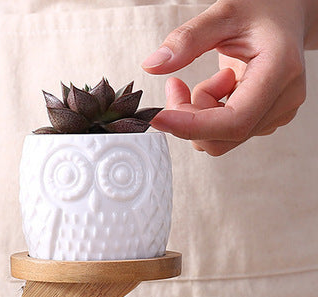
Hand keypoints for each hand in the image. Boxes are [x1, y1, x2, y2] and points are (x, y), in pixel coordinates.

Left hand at [142, 0, 314, 155]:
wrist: (288, 14)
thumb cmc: (262, 8)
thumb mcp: (223, 12)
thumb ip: (188, 39)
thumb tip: (153, 65)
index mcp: (280, 71)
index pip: (233, 121)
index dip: (191, 126)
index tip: (159, 118)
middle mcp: (284, 99)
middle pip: (222, 137)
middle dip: (188, 118)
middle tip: (177, 85)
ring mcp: (277, 114)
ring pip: (219, 139)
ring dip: (199, 113)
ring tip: (213, 78)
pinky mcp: (266, 120)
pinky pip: (224, 134)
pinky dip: (208, 116)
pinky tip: (220, 88)